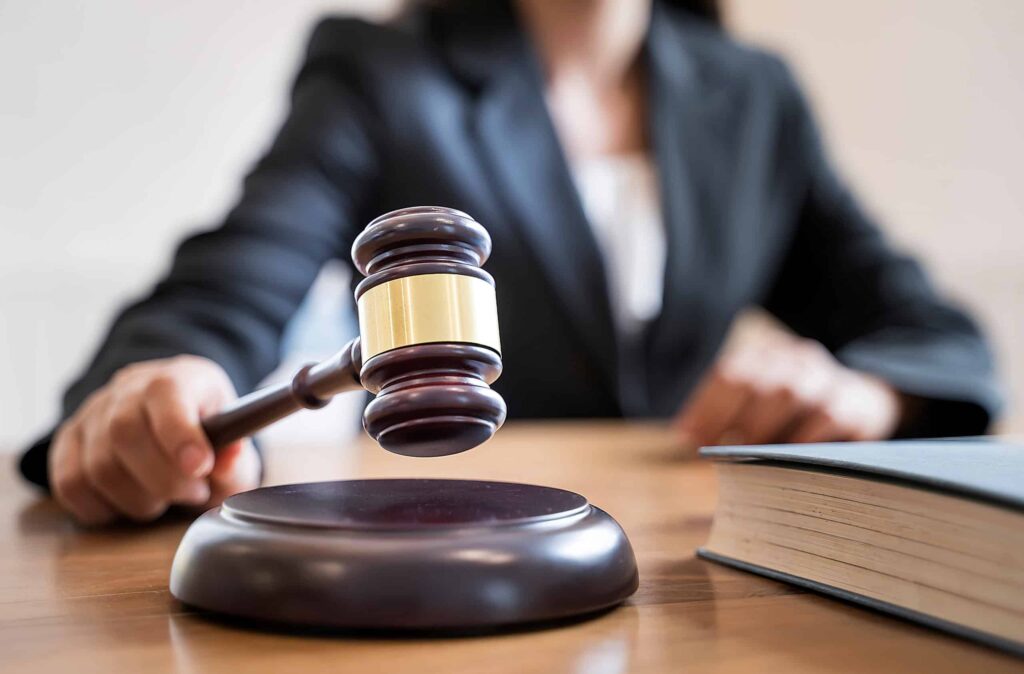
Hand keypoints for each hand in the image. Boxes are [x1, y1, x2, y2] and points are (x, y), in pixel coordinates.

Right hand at [49, 355, 260, 525]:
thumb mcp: (235, 444)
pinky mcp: (67, 442)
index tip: (200, 468)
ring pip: (98, 467)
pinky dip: (102, 507)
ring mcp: (91, 414)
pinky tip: (132, 501)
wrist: (176, 419)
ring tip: (167, 498)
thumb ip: (234, 458)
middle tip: (194, 492)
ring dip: (138, 499)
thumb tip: (228, 460)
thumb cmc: (208, 436)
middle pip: (124, 433)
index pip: (165, 394)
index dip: (179, 434)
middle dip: (163, 479)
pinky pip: (70, 484)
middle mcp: (127, 389)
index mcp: (176, 378)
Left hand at [674, 335, 903, 447]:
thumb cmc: (790, 409)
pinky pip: (829, 419)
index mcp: (765, 355)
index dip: (707, 406)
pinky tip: (787, 462)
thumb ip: (725, 412)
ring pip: (793, 395)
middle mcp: (796, 359)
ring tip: (746, 458)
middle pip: (759, 383)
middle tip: (717, 453)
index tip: (689, 437)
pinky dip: (803, 441)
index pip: (730, 373)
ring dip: (764, 430)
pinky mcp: (856, 405)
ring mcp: (829, 379)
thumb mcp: (758, 399)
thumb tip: (687, 435)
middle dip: (733, 420)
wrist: (858, 398)